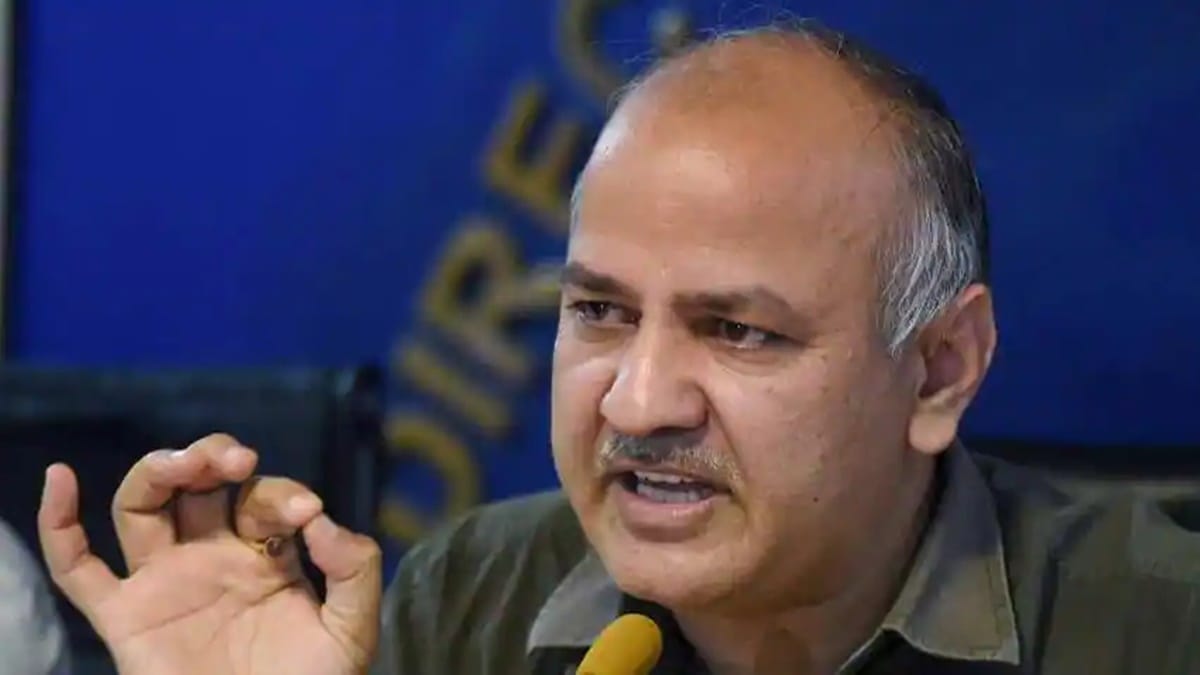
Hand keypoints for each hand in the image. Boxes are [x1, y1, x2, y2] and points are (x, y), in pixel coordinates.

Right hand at [36, 433, 381, 674]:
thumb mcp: (351, 629)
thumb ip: (354, 571)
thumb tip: (323, 520)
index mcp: (268, 555)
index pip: (265, 499)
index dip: (284, 495)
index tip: (307, 513)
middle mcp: (213, 558)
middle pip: (200, 486)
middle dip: (216, 458)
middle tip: (240, 461)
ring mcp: (166, 584)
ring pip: (143, 506)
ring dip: (159, 470)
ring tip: (189, 462)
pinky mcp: (125, 618)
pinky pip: (77, 569)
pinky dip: (58, 525)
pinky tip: (60, 478)